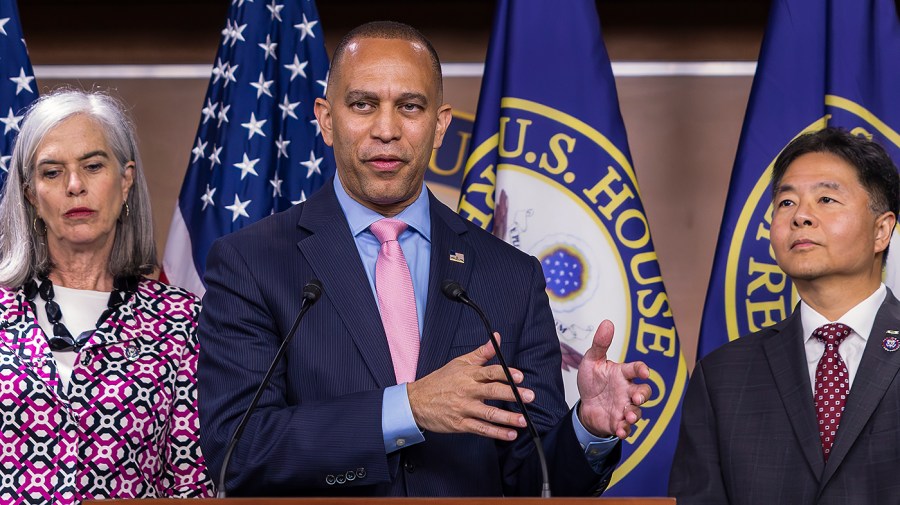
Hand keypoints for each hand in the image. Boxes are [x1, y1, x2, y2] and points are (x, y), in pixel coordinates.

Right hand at [407, 333, 533, 440]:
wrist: (416, 401)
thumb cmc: (440, 381)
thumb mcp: (459, 362)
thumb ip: (481, 353)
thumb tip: (496, 338)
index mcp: (468, 374)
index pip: (489, 372)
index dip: (505, 373)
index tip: (520, 376)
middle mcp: (467, 391)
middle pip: (492, 392)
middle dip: (512, 394)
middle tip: (529, 397)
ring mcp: (464, 408)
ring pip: (489, 413)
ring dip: (508, 418)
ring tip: (523, 420)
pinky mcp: (460, 424)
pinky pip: (481, 429)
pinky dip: (496, 432)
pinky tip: (510, 434)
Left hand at [576, 320, 650, 438]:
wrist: (585, 405)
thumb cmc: (592, 381)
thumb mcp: (592, 361)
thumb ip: (600, 344)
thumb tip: (607, 323)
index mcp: (622, 374)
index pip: (636, 369)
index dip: (642, 369)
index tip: (644, 372)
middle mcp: (627, 390)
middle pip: (644, 392)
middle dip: (643, 395)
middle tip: (638, 398)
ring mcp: (625, 407)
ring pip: (637, 411)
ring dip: (635, 414)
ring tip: (629, 416)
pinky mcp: (619, 422)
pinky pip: (627, 428)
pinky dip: (626, 430)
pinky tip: (621, 430)